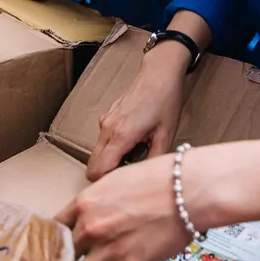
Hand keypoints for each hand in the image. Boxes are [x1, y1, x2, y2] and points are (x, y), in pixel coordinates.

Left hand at [57, 155, 195, 260]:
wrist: (188, 189)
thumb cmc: (160, 178)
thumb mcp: (117, 180)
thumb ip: (100, 199)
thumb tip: (96, 211)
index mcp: (85, 201)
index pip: (55, 227)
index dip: (49, 242)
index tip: (46, 250)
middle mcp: (91, 226)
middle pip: (62, 254)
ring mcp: (107, 249)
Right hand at [86, 44, 186, 181]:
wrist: (159, 74)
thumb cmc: (165, 101)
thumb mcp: (166, 135)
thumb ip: (153, 161)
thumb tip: (146, 180)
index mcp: (121, 136)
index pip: (98, 171)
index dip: (107, 184)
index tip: (124, 186)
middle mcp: (107, 129)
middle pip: (93, 165)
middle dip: (107, 174)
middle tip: (132, 172)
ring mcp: (105, 122)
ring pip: (97, 153)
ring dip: (111, 160)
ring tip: (137, 154)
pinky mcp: (107, 117)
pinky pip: (103, 140)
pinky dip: (113, 148)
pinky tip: (135, 141)